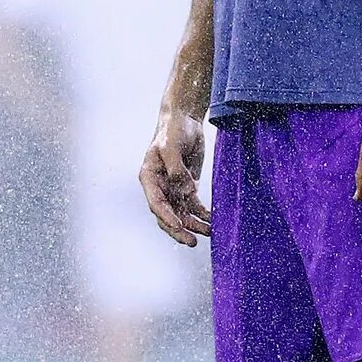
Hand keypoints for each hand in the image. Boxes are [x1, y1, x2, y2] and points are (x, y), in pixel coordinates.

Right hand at [141, 106, 211, 245]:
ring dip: (193, 225)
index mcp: (149, 178)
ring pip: (181, 214)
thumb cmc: (173, 130)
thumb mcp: (171, 146)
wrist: (185, 119)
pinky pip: (194, 206)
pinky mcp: (187, 186)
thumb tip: (184, 189)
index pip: (156, 203)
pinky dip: (202, 215)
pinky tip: (212, 222)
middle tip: (192, 242)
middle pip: (167, 215)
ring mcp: (173, 188)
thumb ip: (176, 168)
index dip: (166, 217)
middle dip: (179, 230)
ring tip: (209, 233)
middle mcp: (159, 187)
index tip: (179, 225)